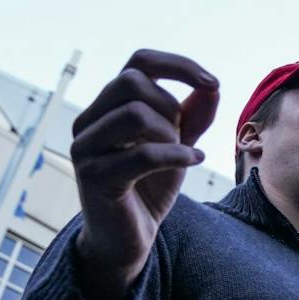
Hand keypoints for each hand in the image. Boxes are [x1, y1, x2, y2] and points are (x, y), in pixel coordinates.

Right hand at [69, 50, 218, 299]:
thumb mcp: (177, 145)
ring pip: (134, 114)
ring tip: (182, 153)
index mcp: (106, 106)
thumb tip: (213, 87)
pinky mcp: (94, 178)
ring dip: (170, 133)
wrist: (127, 237)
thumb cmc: (149, 186)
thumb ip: (193, 116)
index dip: (178, 65)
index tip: (212, 84)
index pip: (138, 62)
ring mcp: (85, 148)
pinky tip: (194, 161)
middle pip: (131, 82)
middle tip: (183, 134)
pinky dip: (177, 155)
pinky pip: (141, 155)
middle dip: (170, 105)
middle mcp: (88, 121)